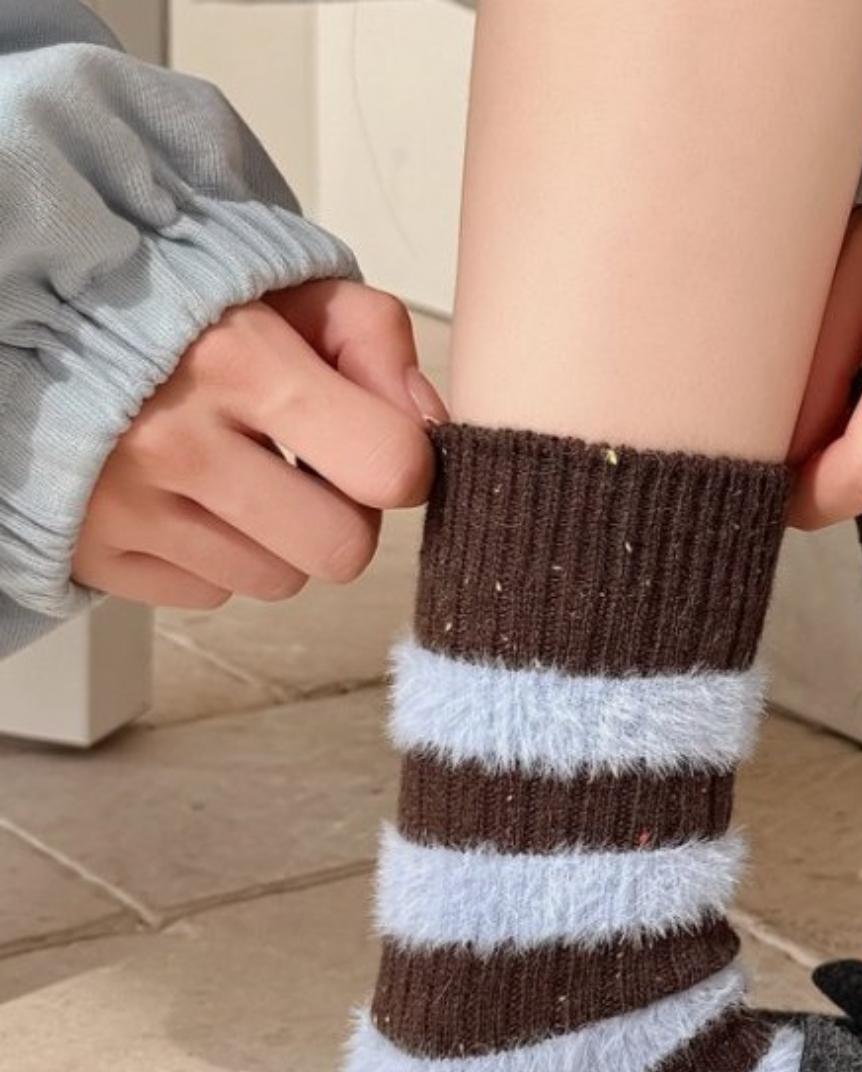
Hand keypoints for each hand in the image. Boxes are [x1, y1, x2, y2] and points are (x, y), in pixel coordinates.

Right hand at [73, 280, 445, 607]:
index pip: (394, 467)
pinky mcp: (97, 555)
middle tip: (307, 468)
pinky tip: (187, 499)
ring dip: (277, 539)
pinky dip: (213, 556)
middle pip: (344, 550)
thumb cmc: (186, 311)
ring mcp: (130, 507)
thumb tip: (427, 422)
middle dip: (342, 515)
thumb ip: (373, 338)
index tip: (374, 444)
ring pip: (281, 581)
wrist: (36, 322)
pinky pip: (211, 595)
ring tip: (237, 476)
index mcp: (239, 360)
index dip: (402, 463)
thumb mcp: (285, 290)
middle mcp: (180, 442)